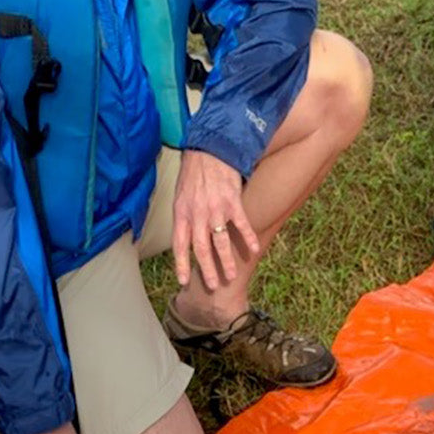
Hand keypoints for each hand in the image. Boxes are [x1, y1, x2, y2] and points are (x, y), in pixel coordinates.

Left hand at [172, 149, 260, 292]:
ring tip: (231, 276)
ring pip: (220, 241)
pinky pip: (241, 224)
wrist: (209, 148)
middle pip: (201, 248)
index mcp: (182, 213)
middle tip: (212, 285)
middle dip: (207, 269)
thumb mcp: (180, 195)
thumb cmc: (194, 173)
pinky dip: (248, 238)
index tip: (183, 281)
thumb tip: (184, 239)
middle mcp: (198, 213)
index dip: (181, 263)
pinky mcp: (232, 202)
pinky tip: (254, 251)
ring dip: (226, 261)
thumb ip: (184, 217)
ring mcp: (216, 209)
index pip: (179, 244)